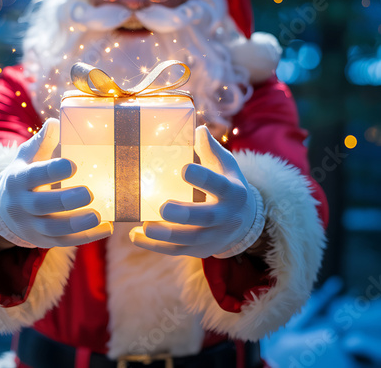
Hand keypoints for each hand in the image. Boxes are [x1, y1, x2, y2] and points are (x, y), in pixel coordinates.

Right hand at [0, 118, 112, 248]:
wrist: (3, 210)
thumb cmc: (24, 175)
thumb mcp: (26, 156)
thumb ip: (41, 141)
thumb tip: (55, 122)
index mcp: (18, 180)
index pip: (34, 176)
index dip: (52, 171)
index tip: (73, 165)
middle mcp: (22, 205)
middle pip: (42, 205)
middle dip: (65, 201)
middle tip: (89, 193)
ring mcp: (32, 226)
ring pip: (53, 229)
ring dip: (77, 224)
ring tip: (98, 216)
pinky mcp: (44, 241)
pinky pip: (65, 242)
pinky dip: (86, 237)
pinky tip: (107, 227)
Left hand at [130, 126, 263, 258]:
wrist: (244, 222)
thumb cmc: (228, 184)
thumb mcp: (226, 165)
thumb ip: (210, 150)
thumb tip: (198, 129)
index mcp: (233, 192)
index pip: (219, 185)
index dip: (203, 178)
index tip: (184, 169)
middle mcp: (225, 217)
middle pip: (206, 218)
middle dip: (185, 214)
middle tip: (164, 207)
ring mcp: (213, 236)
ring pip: (190, 239)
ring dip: (167, 235)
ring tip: (145, 226)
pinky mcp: (199, 249)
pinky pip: (177, 251)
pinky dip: (155, 246)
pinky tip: (136, 236)